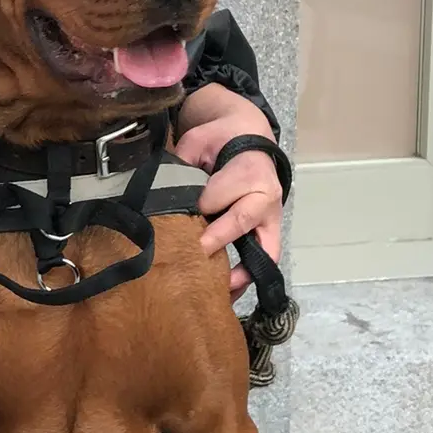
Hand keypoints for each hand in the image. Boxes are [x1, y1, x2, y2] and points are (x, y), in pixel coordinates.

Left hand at [173, 100, 282, 300]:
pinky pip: (266, 260)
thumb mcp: (197, 141)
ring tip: (214, 292)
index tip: (175, 220)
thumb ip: (181, 162)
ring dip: (239, 273)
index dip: (196, 208)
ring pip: (263, 251)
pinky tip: (225, 294)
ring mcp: (271, 218)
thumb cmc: (219, 140)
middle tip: (189, 258)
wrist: (248, 138)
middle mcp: (265, 196)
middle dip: (213, 241)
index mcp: (247, 170)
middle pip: (239, 223)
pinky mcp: (271, 233)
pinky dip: (247, 278)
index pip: (216, 195)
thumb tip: (161, 191)